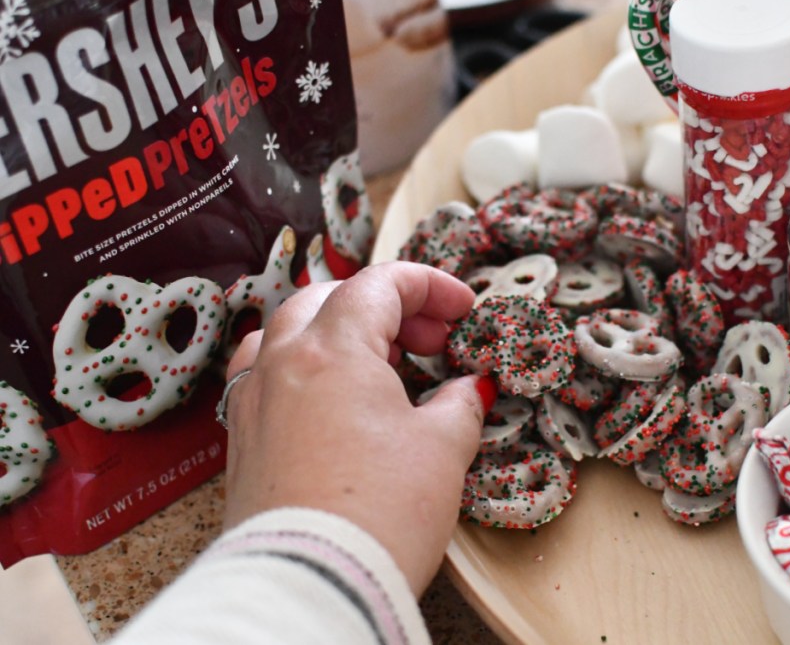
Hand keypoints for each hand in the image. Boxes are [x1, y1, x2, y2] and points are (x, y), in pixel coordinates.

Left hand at [221, 261, 488, 594]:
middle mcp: (282, 364)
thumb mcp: (442, 450)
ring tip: (374, 361)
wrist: (310, 585)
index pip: (379, 285)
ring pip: (287, 333)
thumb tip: (466, 390)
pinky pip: (266, 377)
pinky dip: (303, 368)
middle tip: (428, 340)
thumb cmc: (378, 513)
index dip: (429, 286)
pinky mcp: (241, 442)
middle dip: (384, 307)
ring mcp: (254, 402)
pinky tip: (329, 400)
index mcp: (332, 350)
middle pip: (328, 299)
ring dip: (335, 331)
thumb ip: (458, 405)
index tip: (461, 307)